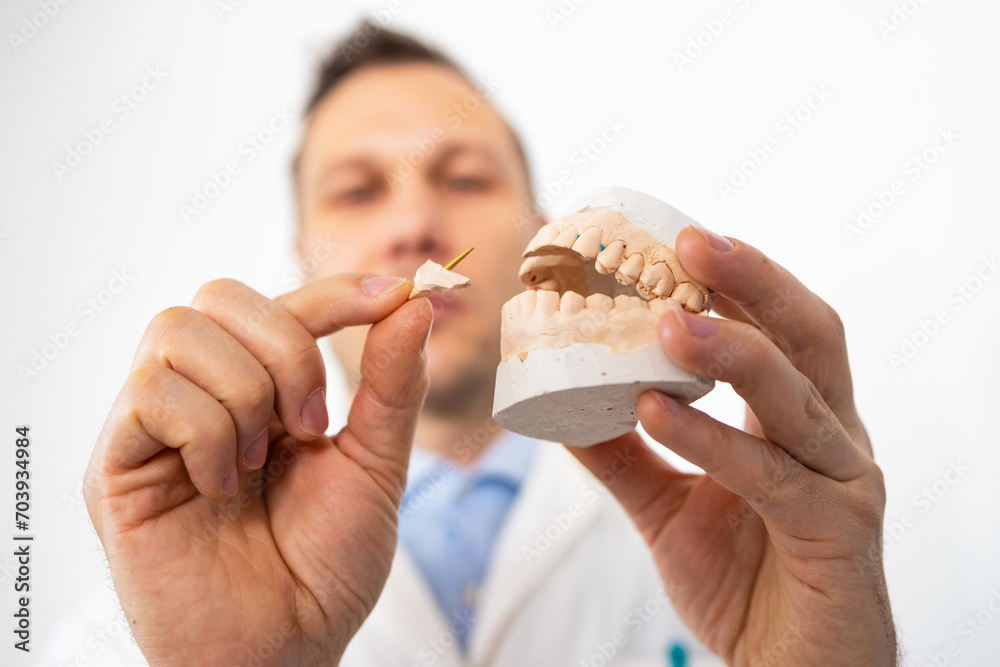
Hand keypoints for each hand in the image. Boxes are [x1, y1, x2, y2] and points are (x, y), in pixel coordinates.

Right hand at [84, 274, 431, 665]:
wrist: (287, 647)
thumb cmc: (325, 565)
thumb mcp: (375, 465)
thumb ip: (392, 384)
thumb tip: (413, 299)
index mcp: (260, 389)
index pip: (283, 304)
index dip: (336, 291)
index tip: (395, 293)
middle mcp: (201, 394)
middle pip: (219, 295)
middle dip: (287, 351)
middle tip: (310, 424)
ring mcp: (154, 426)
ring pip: (179, 331)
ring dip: (245, 394)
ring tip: (258, 463)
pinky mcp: (116, 464)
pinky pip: (151, 391)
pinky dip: (205, 433)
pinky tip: (220, 486)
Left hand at [569, 228, 895, 665]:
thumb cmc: (744, 580)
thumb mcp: (668, 505)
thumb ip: (622, 454)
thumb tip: (558, 405)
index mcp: (799, 419)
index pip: (781, 328)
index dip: (740, 279)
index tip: (680, 237)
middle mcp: (832, 437)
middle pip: (809, 336)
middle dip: (756, 281)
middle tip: (693, 242)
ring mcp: (844, 482)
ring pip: (796, 396)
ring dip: (734, 352)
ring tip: (670, 323)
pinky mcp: (838, 532)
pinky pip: (770, 476)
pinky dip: (711, 440)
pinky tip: (657, 413)